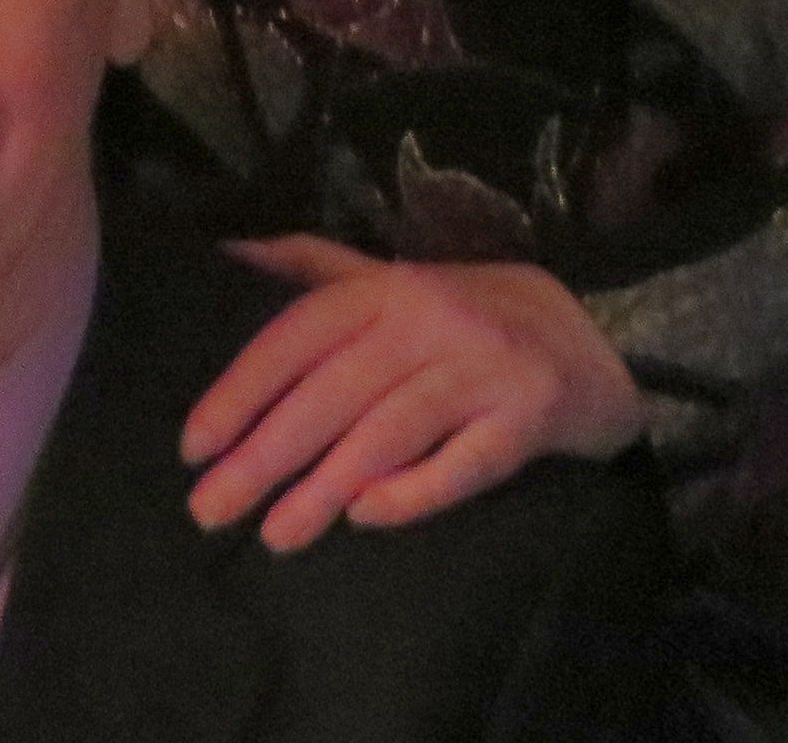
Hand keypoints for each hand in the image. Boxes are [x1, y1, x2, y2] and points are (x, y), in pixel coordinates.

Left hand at [181, 239, 640, 549]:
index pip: (298, 336)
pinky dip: (414, 490)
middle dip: (266, 454)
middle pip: (334, 392)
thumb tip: (227, 251)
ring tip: (275, 536)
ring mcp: (484, 368)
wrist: (595, 338)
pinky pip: (466, 463)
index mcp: (386, 288)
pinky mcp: (531, 417)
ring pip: (391, 429)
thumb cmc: (468, 317)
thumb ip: (313, 269)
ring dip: (326, 485)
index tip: (193, 446)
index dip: (242, 389)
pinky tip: (366, 517)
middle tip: (209, 510)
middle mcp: (430, 320)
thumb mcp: (393, 280)